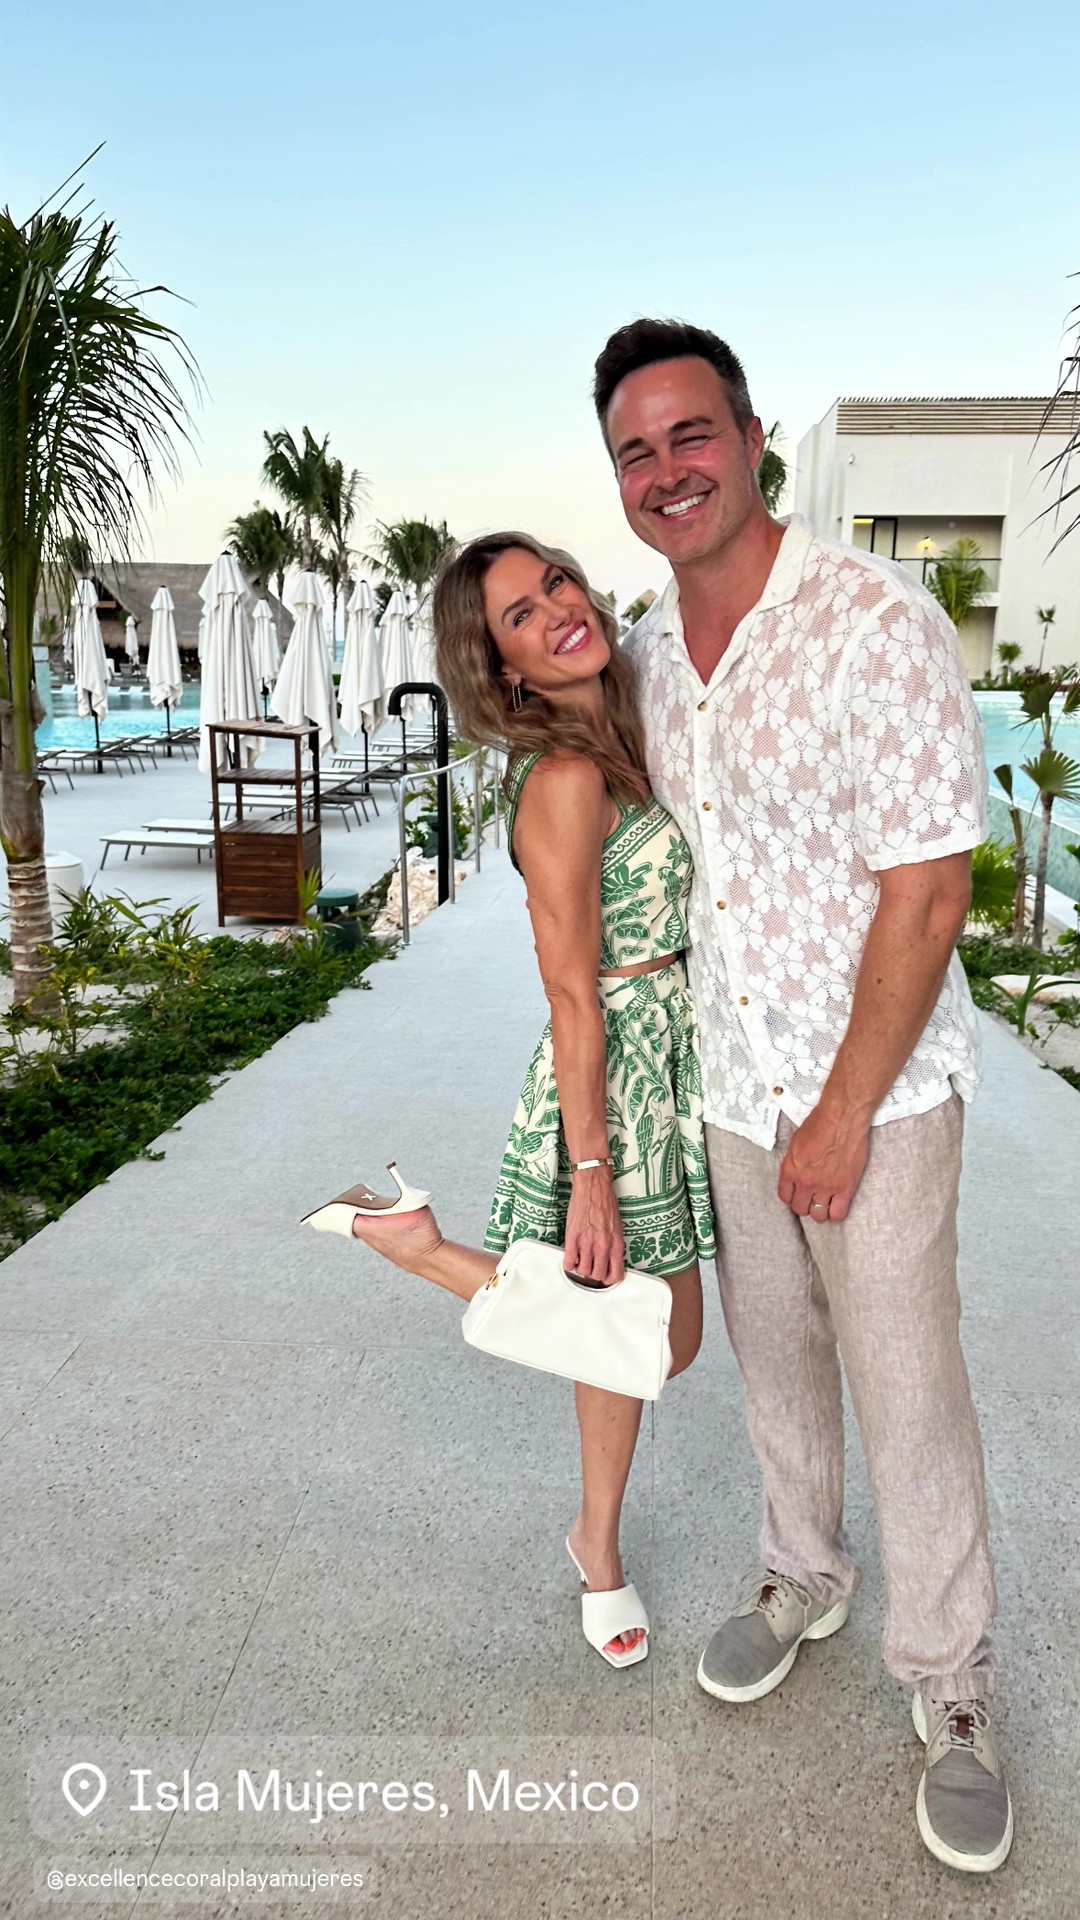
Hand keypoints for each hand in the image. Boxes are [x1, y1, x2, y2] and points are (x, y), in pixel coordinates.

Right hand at [564, 1167, 624, 1284]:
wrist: (593, 1188)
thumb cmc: (605, 1203)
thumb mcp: (617, 1227)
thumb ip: (614, 1244)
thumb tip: (610, 1257)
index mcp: (616, 1244)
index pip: (615, 1274)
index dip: (609, 1280)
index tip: (605, 1277)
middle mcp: (603, 1246)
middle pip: (597, 1275)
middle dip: (593, 1274)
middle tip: (590, 1268)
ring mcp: (587, 1243)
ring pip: (583, 1271)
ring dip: (580, 1269)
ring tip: (580, 1261)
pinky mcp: (572, 1237)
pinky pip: (569, 1261)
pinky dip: (568, 1264)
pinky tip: (570, 1259)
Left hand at [777, 1102, 870, 1222]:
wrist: (842, 1117)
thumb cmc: (820, 1123)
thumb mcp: (796, 1142)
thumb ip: (794, 1163)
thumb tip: (797, 1174)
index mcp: (790, 1169)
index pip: (784, 1197)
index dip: (791, 1198)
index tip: (797, 1196)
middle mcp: (805, 1181)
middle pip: (800, 1209)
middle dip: (805, 1205)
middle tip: (812, 1199)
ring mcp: (825, 1187)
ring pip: (818, 1215)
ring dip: (820, 1211)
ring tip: (825, 1203)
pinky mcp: (845, 1188)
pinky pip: (838, 1213)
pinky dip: (836, 1212)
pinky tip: (838, 1204)